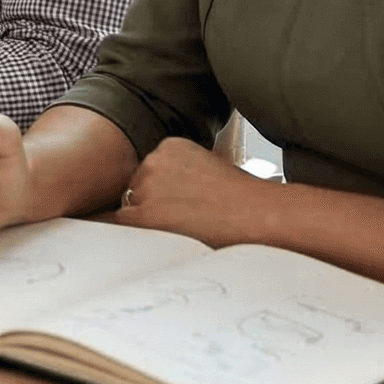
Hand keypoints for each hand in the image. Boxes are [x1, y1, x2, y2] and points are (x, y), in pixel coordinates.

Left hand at [115, 137, 278, 246]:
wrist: (258, 214)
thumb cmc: (243, 199)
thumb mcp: (209, 168)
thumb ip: (181, 174)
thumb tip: (169, 195)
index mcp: (171, 146)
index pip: (148, 172)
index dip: (162, 193)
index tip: (179, 203)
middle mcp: (154, 160)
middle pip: (136, 188)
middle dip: (152, 205)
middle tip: (182, 219)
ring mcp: (146, 186)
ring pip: (131, 206)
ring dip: (147, 220)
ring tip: (183, 228)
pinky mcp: (144, 214)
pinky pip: (125, 224)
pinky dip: (141, 233)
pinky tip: (167, 236)